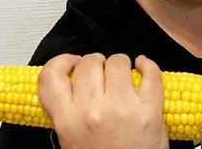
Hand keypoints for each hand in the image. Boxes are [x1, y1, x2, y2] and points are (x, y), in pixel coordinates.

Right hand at [38, 53, 168, 148]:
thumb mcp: (70, 142)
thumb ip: (67, 112)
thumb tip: (71, 84)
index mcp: (68, 121)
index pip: (51, 76)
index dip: (61, 62)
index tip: (70, 63)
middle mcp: (92, 111)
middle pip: (88, 63)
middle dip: (95, 63)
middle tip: (100, 72)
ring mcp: (122, 108)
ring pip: (118, 62)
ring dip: (120, 64)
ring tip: (122, 73)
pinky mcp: (149, 109)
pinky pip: (150, 73)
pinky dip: (148, 66)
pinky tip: (144, 67)